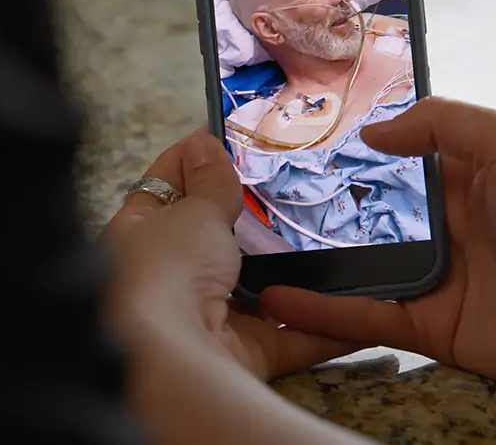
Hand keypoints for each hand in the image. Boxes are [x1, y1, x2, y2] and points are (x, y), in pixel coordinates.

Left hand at [101, 131, 356, 380]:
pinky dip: (325, 323)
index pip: (164, 185)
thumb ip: (207, 182)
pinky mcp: (243, 354)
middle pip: (214, 238)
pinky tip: (359, 302)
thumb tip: (204, 143)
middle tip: (296, 182)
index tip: (232, 134)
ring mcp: (205, 318)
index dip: (195, 158)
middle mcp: (166, 278)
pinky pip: (291, 335)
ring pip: (257, 288)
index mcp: (136, 234)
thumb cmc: (165, 271)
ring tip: (334, 232)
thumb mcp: (190, 212)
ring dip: (292, 270)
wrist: (170, 359)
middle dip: (252, 216)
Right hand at [262, 97, 495, 393]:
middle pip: (359, 214)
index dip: (343, 151)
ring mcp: (426, 276)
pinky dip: (319, 311)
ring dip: (303, 261)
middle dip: (309, 207)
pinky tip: (278, 299)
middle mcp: (435, 226)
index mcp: (454, 178)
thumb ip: (443, 123)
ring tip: (249, 252)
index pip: (386, 160)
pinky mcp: (423, 325)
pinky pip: (362, 316)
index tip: (290, 140)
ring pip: (351, 266)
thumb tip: (372, 132)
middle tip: (252, 198)